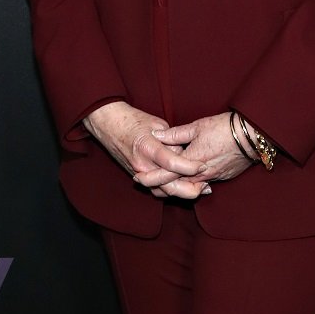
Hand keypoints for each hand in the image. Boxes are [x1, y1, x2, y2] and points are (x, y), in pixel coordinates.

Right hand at [82, 101, 209, 198]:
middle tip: (206, 187)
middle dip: (189, 189)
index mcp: (147, 147)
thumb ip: (172, 139)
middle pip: (168, 186)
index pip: (171, 162)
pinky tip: (183, 188)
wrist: (108, 125)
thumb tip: (185, 151)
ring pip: (162, 192)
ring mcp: (138, 173)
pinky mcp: (136, 176)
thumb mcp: (156, 124)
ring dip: (181, 193)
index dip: (189, 166)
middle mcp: (142, 165)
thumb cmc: (133, 120)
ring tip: (200, 190)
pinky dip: (169, 191)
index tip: (203, 166)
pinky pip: (155, 189)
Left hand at [149, 112, 256, 187]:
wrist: (251, 135)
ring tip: (167, 180)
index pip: (165, 174)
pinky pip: (204, 184)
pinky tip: (190, 177)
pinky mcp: (223, 177)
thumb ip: (175, 134)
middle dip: (161, 185)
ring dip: (178, 185)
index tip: (138, 178)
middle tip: (147, 182)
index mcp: (191, 160)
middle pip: (176, 185)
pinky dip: (194, 182)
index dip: (150, 177)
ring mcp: (213, 177)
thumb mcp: (197, 126)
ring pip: (190, 187)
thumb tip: (157, 135)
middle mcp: (201, 173)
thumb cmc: (223, 128)